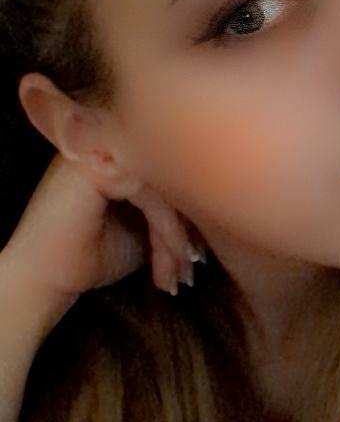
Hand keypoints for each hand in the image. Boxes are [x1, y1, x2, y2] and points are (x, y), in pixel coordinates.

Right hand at [1, 151, 205, 302]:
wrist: (41, 283)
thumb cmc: (90, 255)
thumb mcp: (143, 227)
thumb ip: (171, 206)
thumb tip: (217, 206)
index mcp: (119, 146)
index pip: (173, 167)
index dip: (191, 210)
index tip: (198, 254)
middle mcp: (107, 138)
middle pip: (172, 174)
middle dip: (189, 226)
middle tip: (194, 266)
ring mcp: (98, 148)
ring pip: (164, 185)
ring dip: (179, 236)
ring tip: (181, 274)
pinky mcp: (93, 168)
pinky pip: (150, 195)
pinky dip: (167, 233)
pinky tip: (170, 264)